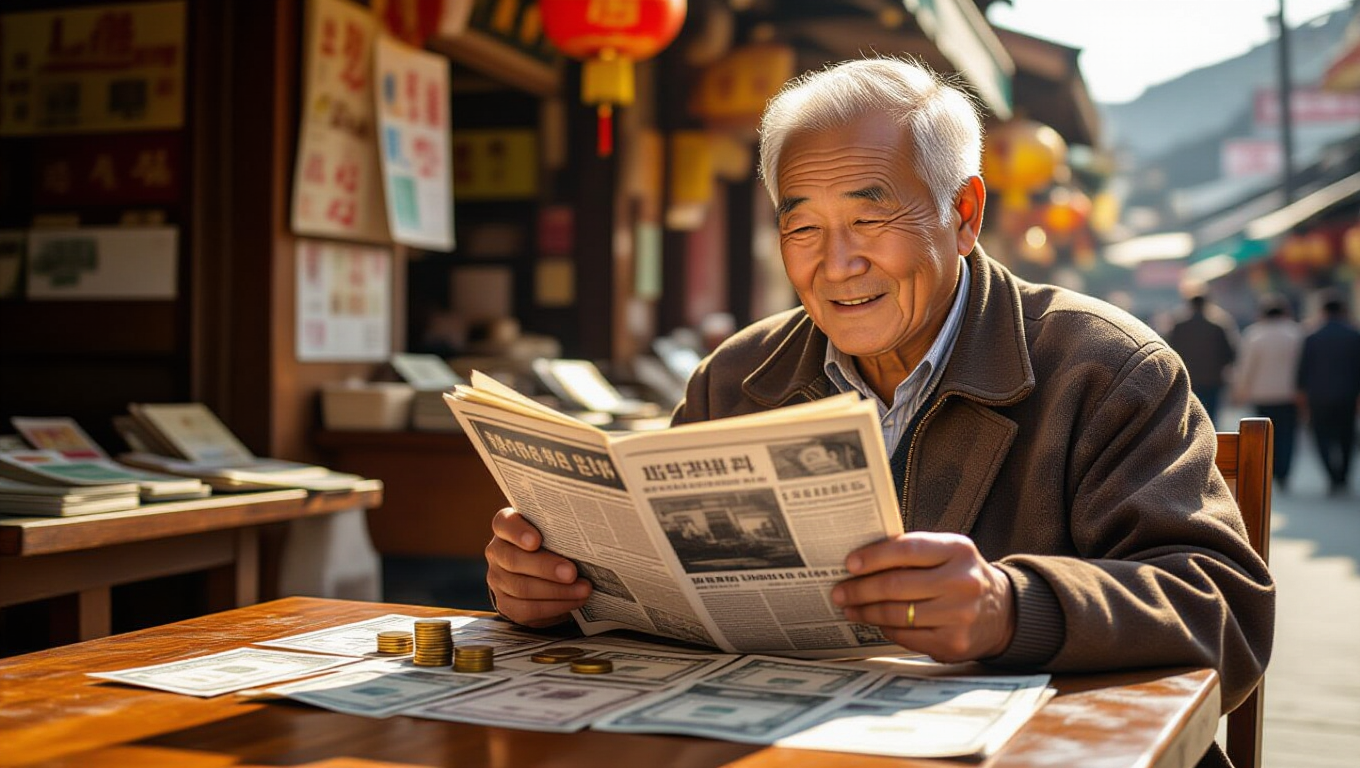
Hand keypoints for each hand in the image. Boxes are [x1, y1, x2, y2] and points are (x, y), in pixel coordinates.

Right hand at [486, 507, 591, 626]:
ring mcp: (497, 579)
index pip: (505, 524)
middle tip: (572, 572)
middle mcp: (497, 552)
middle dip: (546, 568)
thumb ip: (559, 530)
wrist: (539, 572)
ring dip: (557, 591)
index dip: (519, 532)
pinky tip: (574, 602)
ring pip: (522, 588)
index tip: (536, 541)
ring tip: (583, 589)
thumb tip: (587, 538)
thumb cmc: (552, 544)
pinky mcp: (505, 604)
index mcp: (506, 527)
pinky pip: (527, 610)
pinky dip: (554, 607)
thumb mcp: (553, 532)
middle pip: (514, 560)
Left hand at [831, 532, 1014, 661]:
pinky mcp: (953, 643)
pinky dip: (885, 628)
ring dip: (866, 611)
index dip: (873, 557)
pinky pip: (906, 636)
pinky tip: (874, 621)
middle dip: (860, 589)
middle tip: (839, 591)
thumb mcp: (947, 554)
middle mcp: (962, 582)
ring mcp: (959, 615)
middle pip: (896, 585)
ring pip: (897, 614)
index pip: (907, 550)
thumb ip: (912, 552)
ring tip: (849, 607)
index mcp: (958, 550)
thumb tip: (861, 561)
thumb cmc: (960, 576)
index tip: (849, 564)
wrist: (1002, 613)